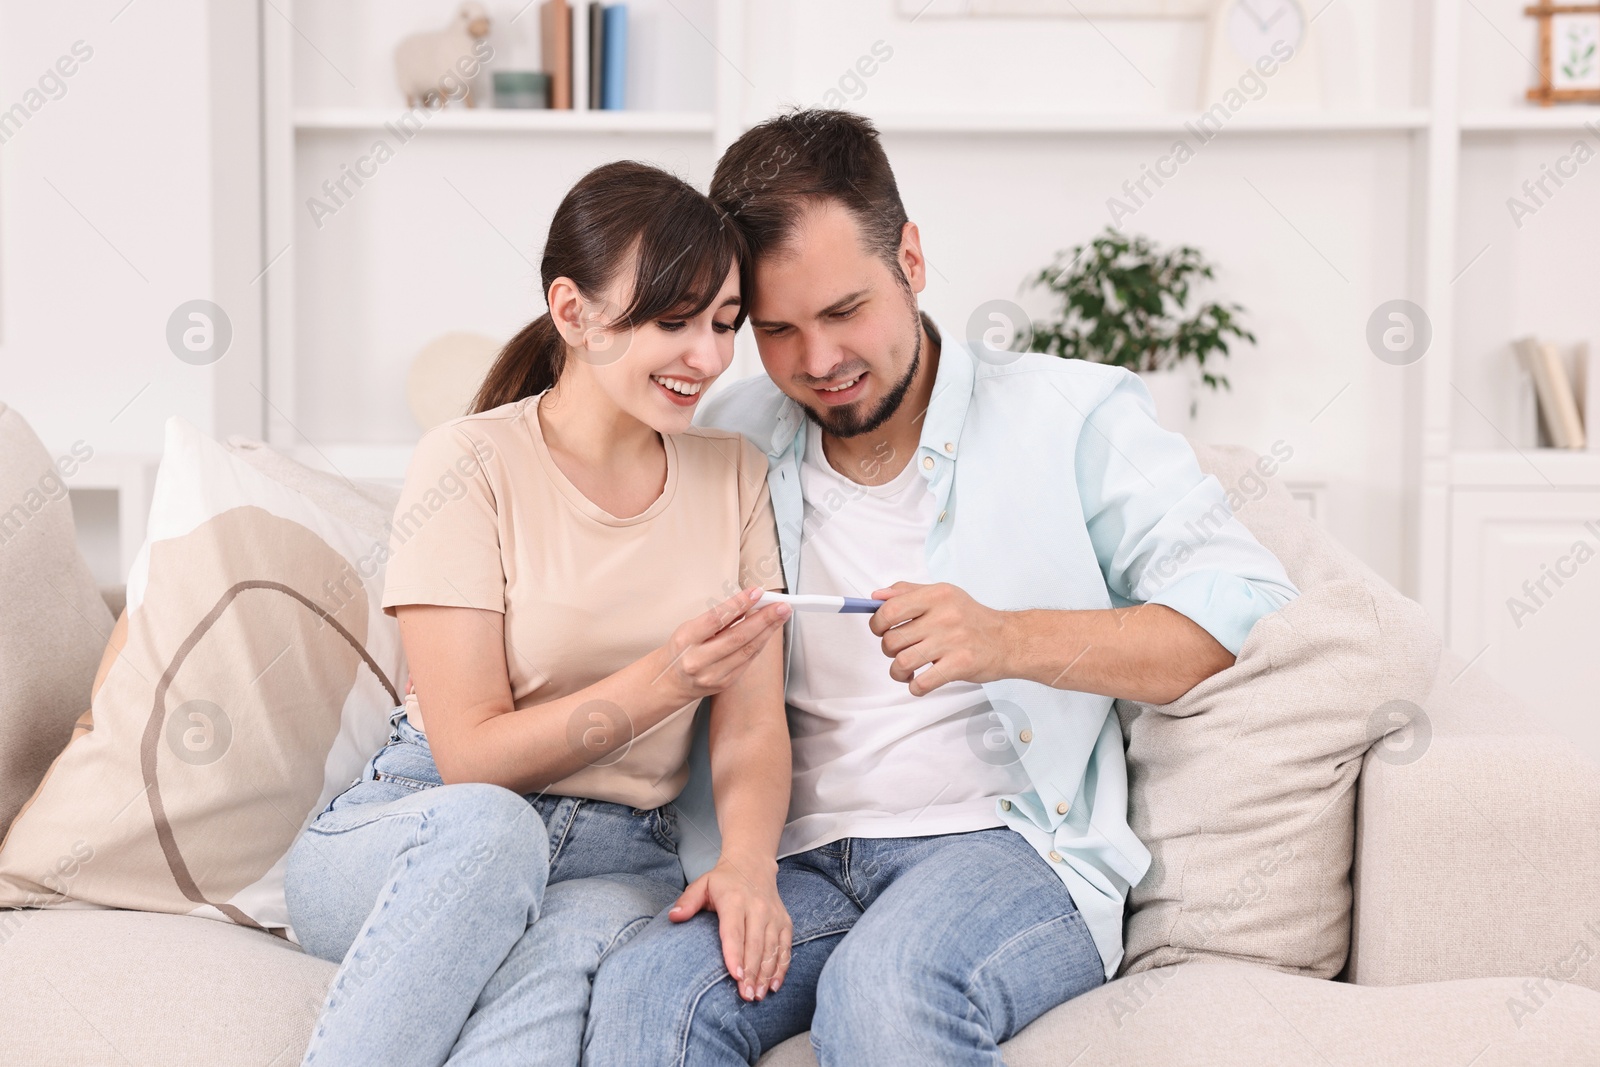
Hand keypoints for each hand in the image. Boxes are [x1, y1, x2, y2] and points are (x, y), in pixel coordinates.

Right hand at [656, 588, 789, 705]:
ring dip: (768, 631)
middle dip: (763, 619)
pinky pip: (748, 661)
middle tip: (781, 606)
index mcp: (686, 640)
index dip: (739, 604)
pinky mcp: (725, 683)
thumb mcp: (691, 627)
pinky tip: (769, 632)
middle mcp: (698, 660)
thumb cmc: (683, 648)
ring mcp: (713, 675)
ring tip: (781, 616)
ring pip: (747, 650)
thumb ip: (719, 617)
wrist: (671, 681)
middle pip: (737, 637)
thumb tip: (748, 600)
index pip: (716, 619)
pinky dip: (760, 644)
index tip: (757, 592)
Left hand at [669, 854, 791, 1000]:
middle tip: (745, 995)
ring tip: (757, 995)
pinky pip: (785, 947)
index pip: (735, 930)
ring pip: (772, 948)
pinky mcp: (784, 922)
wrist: (753, 865)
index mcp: (735, 900)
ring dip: (766, 974)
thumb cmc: (723, 881)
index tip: (735, 975)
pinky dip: (782, 967)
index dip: (735, 953)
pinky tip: (773, 985)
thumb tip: (673, 917)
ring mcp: (774, 916)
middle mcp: (758, 908)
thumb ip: (687, 901)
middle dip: (751, 972)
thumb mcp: (702, 884)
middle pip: (755, 944)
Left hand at [868, 582, 1012, 695]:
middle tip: (900, 651)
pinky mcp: (960, 665)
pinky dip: (915, 687)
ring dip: (898, 672)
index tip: (881, 630)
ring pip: (902, 662)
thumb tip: (876, 598)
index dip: (877, 624)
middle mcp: (944, 616)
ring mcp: (952, 641)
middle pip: (892, 639)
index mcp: (936, 596)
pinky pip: (922, 682)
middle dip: (889, 651)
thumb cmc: (973, 619)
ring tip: (907, 671)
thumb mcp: (943, 595)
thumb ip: (907, 592)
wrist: (1010, 640)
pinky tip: (920, 682)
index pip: (889, 609)